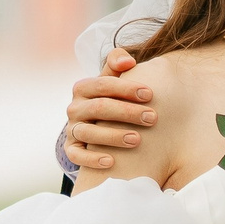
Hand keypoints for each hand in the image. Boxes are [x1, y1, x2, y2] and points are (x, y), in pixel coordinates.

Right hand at [64, 48, 152, 172]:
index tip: (150, 94)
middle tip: (152, 118)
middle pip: (99, 108)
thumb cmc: (111, 99)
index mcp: (83, 88)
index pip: (102, 84)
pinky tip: (111, 162)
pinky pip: (76, 156)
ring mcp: (72, 129)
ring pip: (88, 133)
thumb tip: (128, 61)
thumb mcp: (112, 79)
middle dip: (127, 112)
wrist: (95, 125)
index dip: (126, 88)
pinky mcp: (71, 149)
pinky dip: (92, 159)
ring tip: (137, 140)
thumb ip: (117, 63)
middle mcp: (74, 108)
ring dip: (113, 136)